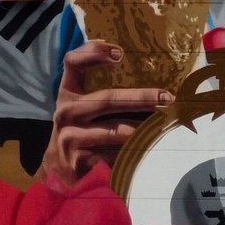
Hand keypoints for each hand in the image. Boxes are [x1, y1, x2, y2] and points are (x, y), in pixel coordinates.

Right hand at [38, 39, 173, 183]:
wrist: (57, 171)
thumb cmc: (77, 131)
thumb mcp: (79, 109)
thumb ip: (96, 92)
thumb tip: (140, 74)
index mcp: (67, 95)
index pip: (72, 63)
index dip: (92, 53)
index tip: (119, 53)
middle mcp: (66, 113)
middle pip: (106, 99)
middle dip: (140, 97)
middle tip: (167, 97)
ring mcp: (71, 138)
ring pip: (114, 130)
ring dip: (143, 128)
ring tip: (165, 125)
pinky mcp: (80, 161)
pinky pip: (114, 154)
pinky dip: (134, 151)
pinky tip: (149, 150)